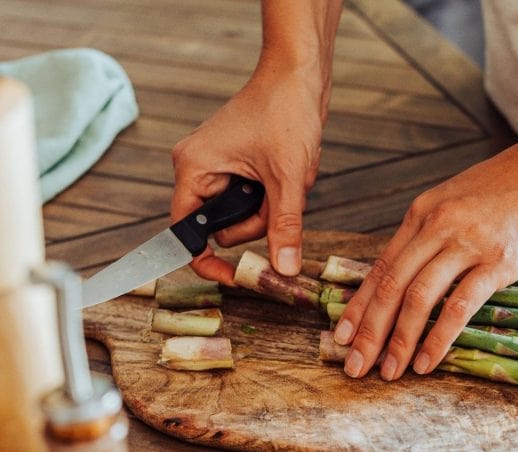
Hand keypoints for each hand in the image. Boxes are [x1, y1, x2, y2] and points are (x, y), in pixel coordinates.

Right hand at [171, 64, 324, 283]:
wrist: (299, 77)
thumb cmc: (285, 112)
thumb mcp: (288, 178)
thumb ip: (283, 227)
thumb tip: (283, 270)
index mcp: (194, 169)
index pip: (187, 233)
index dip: (208, 261)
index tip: (235, 278)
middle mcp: (199, 170)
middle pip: (224, 229)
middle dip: (258, 221)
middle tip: (279, 194)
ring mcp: (219, 169)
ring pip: (245, 217)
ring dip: (271, 207)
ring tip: (287, 175)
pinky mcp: (238, 167)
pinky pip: (256, 200)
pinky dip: (275, 194)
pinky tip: (287, 170)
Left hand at [334, 137, 517, 379]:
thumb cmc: (515, 184)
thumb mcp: (460, 200)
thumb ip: (435, 233)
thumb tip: (415, 274)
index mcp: (423, 212)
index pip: (381, 267)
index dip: (358, 306)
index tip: (342, 336)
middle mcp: (438, 226)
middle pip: (391, 286)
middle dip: (369, 332)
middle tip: (356, 366)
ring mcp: (468, 243)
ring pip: (418, 298)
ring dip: (399, 340)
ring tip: (389, 371)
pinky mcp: (499, 261)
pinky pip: (459, 306)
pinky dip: (439, 338)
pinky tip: (427, 361)